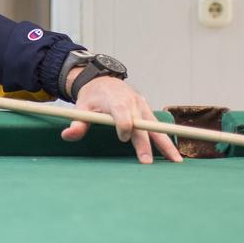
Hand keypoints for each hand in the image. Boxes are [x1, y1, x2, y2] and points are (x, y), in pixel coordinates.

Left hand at [60, 72, 183, 163]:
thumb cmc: (92, 96)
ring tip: (176, 161)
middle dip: (144, 143)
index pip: (123, 113)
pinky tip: (173, 156)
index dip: (124, 125)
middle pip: (141, 124)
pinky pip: (157, 127)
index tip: (122, 138)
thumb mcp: (81, 108)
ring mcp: (142, 107)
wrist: (103, 81)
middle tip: (147, 162)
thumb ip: (78, 123)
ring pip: (155, 127)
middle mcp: (132, 103)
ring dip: (165, 144)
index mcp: (115, 100)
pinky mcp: (147, 111)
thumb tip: (67, 135)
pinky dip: (166, 140)